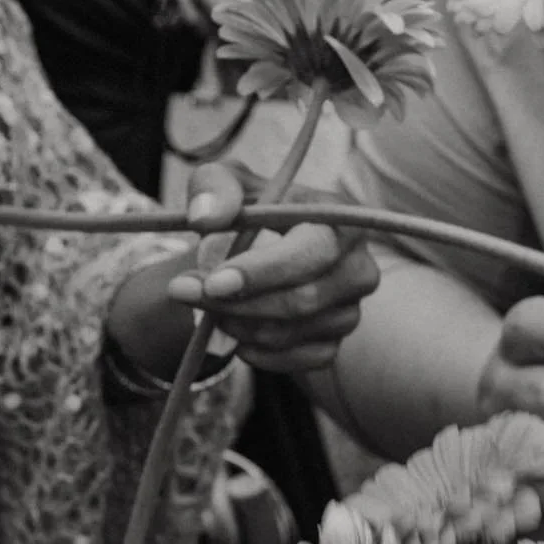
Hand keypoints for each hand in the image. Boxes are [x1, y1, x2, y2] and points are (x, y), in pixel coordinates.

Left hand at [172, 166, 381, 374]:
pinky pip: (296, 361)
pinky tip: (233, 329)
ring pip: (290, 333)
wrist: (262, 244)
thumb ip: (215, 186)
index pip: (311, 253)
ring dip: (237, 324)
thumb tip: (205, 216)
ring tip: (207, 304)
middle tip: (185, 292)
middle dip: (237, 303)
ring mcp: (349, 312)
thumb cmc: (251, 208)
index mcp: (341, 221)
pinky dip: (255, 351)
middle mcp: (358, 269)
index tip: (213, 282)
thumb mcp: (229, 182)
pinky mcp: (334, 344)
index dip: (263, 271)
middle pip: (301, 301)